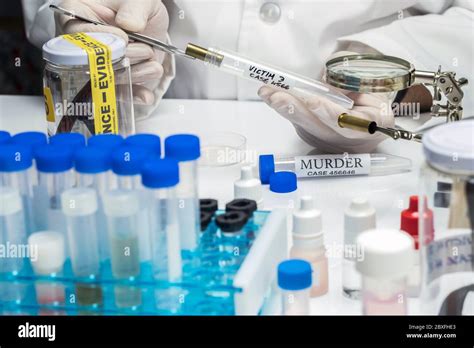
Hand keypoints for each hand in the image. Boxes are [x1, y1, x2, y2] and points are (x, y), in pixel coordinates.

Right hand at [56, 0, 168, 104]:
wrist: (149, 24)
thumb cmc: (136, 7)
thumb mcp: (140, 0)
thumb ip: (134, 8)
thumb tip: (128, 24)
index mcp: (76, 14)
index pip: (77, 34)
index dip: (102, 41)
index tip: (125, 38)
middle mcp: (79, 42)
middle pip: (90, 62)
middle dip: (122, 60)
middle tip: (145, 50)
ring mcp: (93, 64)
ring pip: (105, 80)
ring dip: (133, 75)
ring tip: (152, 62)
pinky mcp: (109, 80)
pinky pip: (115, 95)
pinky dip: (132, 95)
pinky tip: (145, 95)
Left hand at [259, 84, 393, 152]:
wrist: (375, 125)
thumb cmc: (375, 101)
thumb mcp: (374, 89)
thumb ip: (353, 84)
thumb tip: (324, 80)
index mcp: (371, 126)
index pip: (345, 120)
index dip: (326, 111)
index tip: (311, 100)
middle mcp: (348, 141)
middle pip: (317, 127)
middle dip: (294, 109)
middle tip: (275, 95)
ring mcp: (329, 143)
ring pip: (304, 126)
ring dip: (284, 108)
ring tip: (266, 92)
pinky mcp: (315, 140)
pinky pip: (300, 124)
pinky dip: (286, 109)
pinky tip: (272, 96)